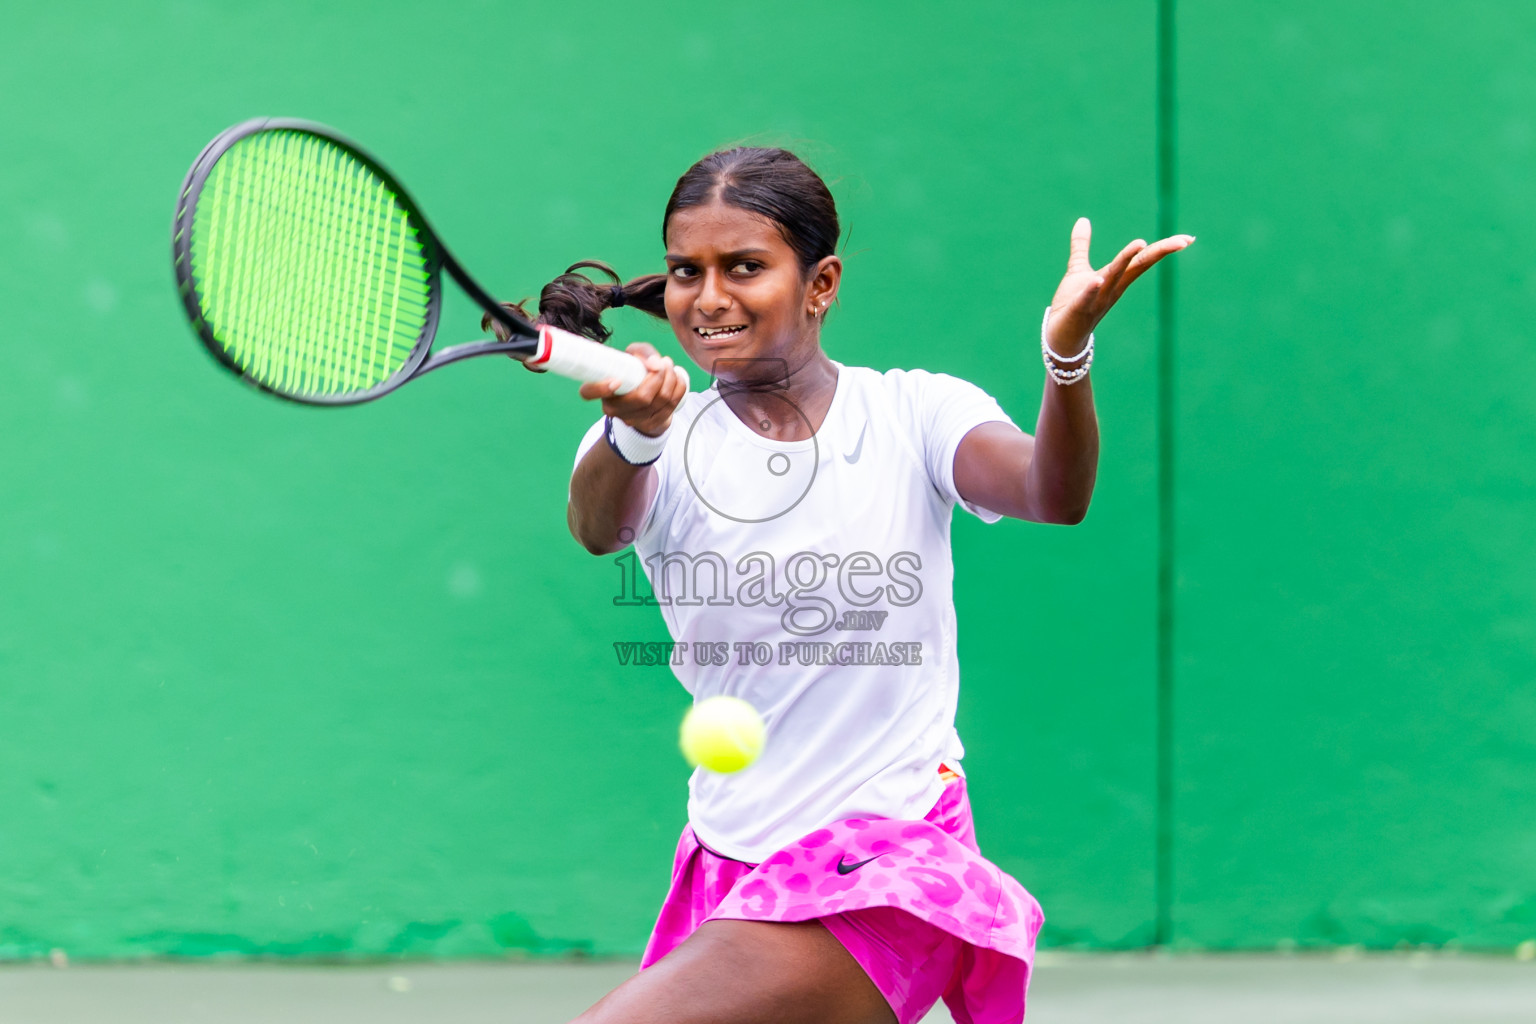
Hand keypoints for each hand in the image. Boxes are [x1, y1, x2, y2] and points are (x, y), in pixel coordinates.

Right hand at [577, 342, 687, 437]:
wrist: (648, 399)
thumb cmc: (636, 372)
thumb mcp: (634, 356)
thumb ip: (643, 352)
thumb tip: (655, 364)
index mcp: (602, 391)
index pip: (588, 392)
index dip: (600, 388)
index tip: (617, 380)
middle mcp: (614, 409)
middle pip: (641, 398)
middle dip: (658, 377)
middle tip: (663, 362)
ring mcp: (633, 420)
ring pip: (660, 401)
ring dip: (671, 380)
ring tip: (670, 366)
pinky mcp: (651, 425)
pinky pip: (671, 406)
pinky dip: (679, 388)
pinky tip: (676, 378)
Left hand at [1046, 217, 1194, 352]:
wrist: (1060, 338)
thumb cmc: (1072, 303)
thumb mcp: (1079, 270)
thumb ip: (1081, 245)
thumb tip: (1083, 219)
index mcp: (1117, 278)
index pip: (1143, 260)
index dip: (1164, 248)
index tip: (1188, 239)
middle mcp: (1113, 288)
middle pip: (1138, 266)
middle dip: (1159, 252)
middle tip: (1182, 241)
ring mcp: (1098, 299)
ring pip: (1114, 277)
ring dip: (1126, 260)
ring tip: (1140, 242)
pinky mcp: (1079, 309)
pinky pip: (1087, 298)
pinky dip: (1093, 289)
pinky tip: (1098, 279)